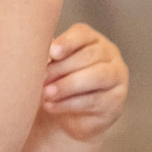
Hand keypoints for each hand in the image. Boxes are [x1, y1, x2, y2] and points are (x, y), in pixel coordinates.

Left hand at [39, 22, 126, 142]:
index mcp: (92, 40)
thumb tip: (35, 49)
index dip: (67, 42)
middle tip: (41, 78)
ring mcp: (117, 78)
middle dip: (62, 67)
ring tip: (46, 93)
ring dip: (67, 85)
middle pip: (89, 55)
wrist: (68, 117)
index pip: (83, 34)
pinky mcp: (115, 102)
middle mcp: (109, 55)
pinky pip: (94, 100)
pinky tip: (51, 106)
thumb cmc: (58, 82)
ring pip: (96, 76)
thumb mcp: (51, 66)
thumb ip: (48, 56)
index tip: (52, 52)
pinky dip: (69, 103)